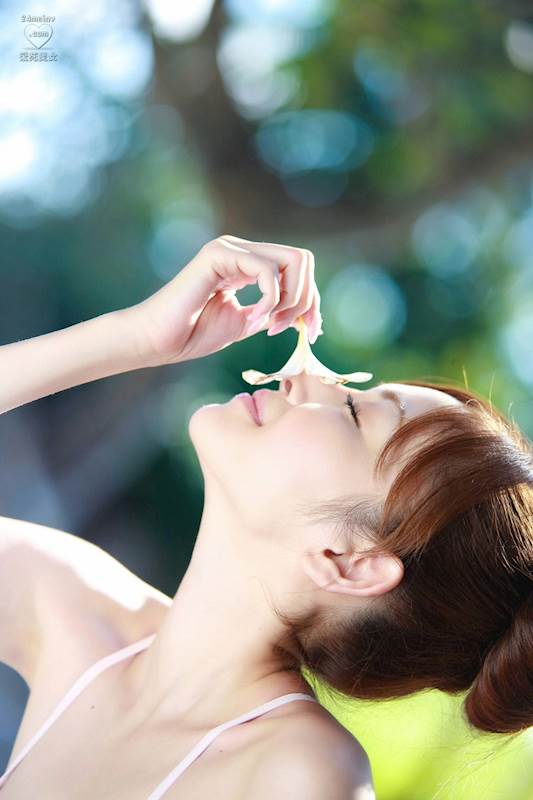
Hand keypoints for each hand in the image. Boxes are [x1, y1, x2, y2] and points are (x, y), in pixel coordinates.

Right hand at [127, 235, 322, 365]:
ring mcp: (230, 248)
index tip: (311, 333)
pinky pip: (267, 270)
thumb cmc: (193, 334)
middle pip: (303, 259)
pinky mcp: (219, 254)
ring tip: (269, 326)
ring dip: (291, 300)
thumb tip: (303, 312)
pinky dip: (270, 299)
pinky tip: (253, 319)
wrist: (158, 340)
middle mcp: (241, 250)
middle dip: (307, 299)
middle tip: (284, 329)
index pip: (298, 269)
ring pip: (293, 260)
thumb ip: (272, 311)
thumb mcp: (245, 323)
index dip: (312, 302)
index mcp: (247, 264)